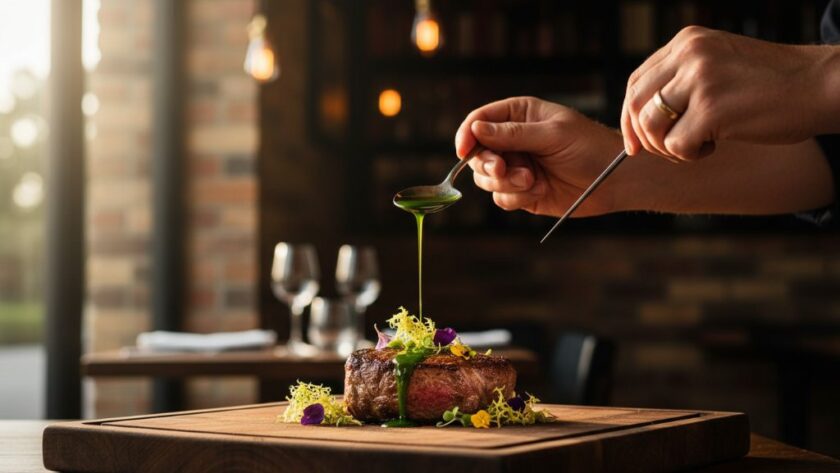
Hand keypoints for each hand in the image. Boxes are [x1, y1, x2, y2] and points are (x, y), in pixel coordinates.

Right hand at [454, 96, 624, 217]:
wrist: (614, 181)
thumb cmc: (589, 147)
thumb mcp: (552, 134)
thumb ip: (513, 134)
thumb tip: (476, 129)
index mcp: (518, 115)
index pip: (479, 121)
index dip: (467, 135)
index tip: (463, 150)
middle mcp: (512, 140)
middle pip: (477, 153)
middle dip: (488, 164)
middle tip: (504, 169)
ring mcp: (516, 167)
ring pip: (486, 178)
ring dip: (505, 183)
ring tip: (531, 181)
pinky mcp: (521, 192)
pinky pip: (501, 198)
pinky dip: (516, 198)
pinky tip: (540, 191)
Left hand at [621, 26, 839, 161]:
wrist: (819, 85)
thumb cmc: (771, 85)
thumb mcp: (718, 66)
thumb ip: (682, 80)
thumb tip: (641, 118)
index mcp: (686, 42)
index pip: (636, 82)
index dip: (630, 116)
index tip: (636, 143)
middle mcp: (689, 54)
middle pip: (635, 104)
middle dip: (644, 137)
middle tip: (667, 151)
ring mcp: (699, 79)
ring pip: (650, 126)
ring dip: (667, 148)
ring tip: (697, 145)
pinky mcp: (712, 108)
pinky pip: (675, 145)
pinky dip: (689, 155)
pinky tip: (714, 147)